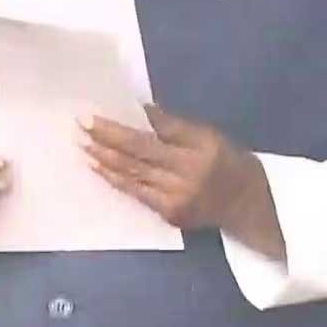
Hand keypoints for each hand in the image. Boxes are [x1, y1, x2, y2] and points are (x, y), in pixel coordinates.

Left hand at [80, 104, 285, 260]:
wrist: (247, 203)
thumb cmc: (227, 160)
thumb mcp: (208, 134)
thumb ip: (174, 127)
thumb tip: (141, 111)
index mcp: (196, 153)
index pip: (149, 138)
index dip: (118, 129)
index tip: (93, 117)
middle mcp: (184, 178)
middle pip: (136, 157)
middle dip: (104, 141)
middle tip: (79, 127)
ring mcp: (174, 200)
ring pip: (131, 177)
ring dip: (103, 160)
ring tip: (82, 145)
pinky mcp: (168, 215)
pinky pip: (136, 194)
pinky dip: (115, 179)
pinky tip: (99, 167)